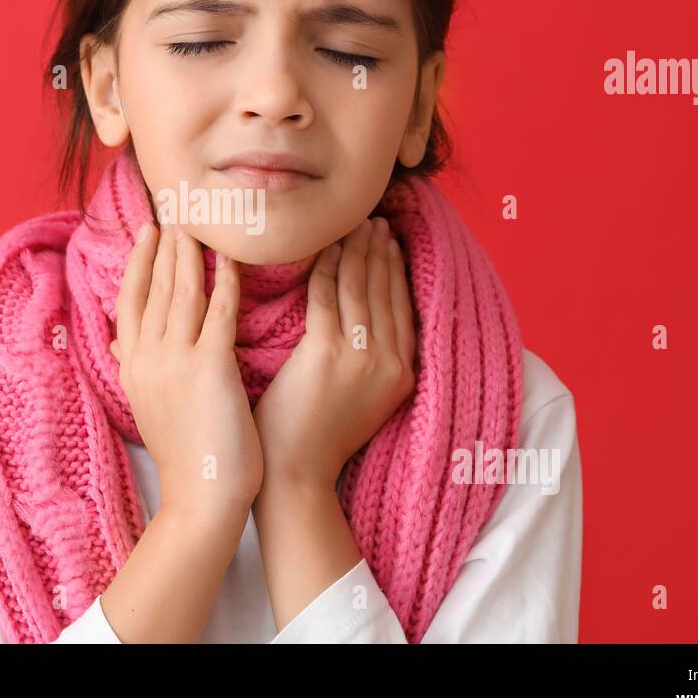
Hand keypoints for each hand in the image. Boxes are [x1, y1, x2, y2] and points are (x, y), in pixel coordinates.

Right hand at [109, 221, 262, 515]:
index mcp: (132, 366)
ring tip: (199, 223)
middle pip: (154, 287)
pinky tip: (232, 259)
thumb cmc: (185, 456)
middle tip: (176, 211)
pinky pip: (218, 311)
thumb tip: (116, 343)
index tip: (146, 233)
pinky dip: (225, 280)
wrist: (201, 497)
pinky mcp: (210, 366)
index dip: (138, 263)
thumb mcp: (147, 406)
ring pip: (181, 291)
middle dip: (164, 246)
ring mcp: (176, 360)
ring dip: (190, 253)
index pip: (130, 302)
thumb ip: (134, 367)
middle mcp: (147, 357)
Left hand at [252, 217, 415, 490]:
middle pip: (386, 291)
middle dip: (379, 251)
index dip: (396, 271)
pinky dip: (324, 267)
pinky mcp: (327, 353)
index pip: (402, 308)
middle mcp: (390, 363)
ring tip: (351, 225)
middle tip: (371, 222)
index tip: (389, 243)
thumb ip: (367, 362)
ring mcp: (360, 357)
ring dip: (355, 250)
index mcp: (402, 375)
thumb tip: (360, 321)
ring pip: (359, 287)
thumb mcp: (359, 399)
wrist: (294, 476)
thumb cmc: (315, 438)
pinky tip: (320, 248)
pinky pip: (326, 296)